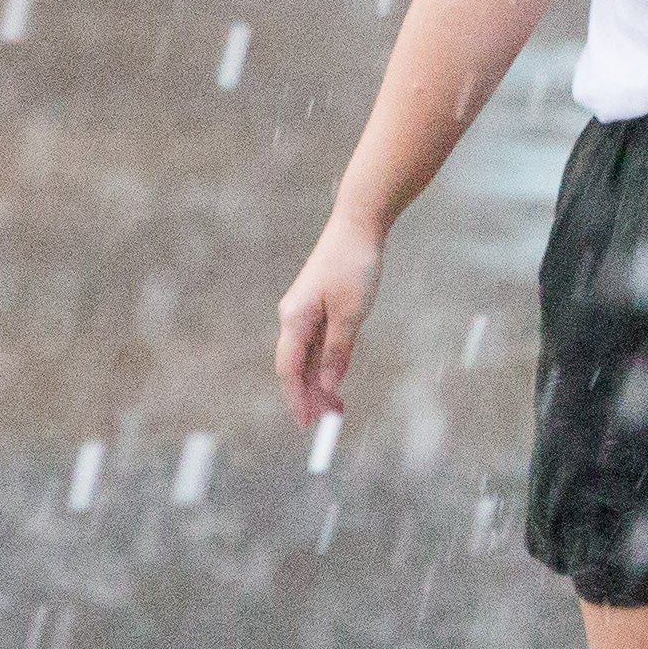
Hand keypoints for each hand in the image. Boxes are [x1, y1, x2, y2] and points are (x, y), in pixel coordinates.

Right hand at [274, 216, 381, 429]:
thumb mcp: (352, 313)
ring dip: (321, 381)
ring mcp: (306, 311)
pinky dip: (328, 362)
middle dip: (311, 395)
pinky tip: (339, 378)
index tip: (307, 424)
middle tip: (331, 420)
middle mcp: (294, 317)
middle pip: (297, 367)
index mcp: (294, 319)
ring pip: (309, 356)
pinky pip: (320, 342)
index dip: (296, 398)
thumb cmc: (354, 265)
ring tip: (338, 408)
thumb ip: (338, 350)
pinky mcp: (320, 306)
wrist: (358, 225)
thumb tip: (329, 384)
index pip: (289, 370)